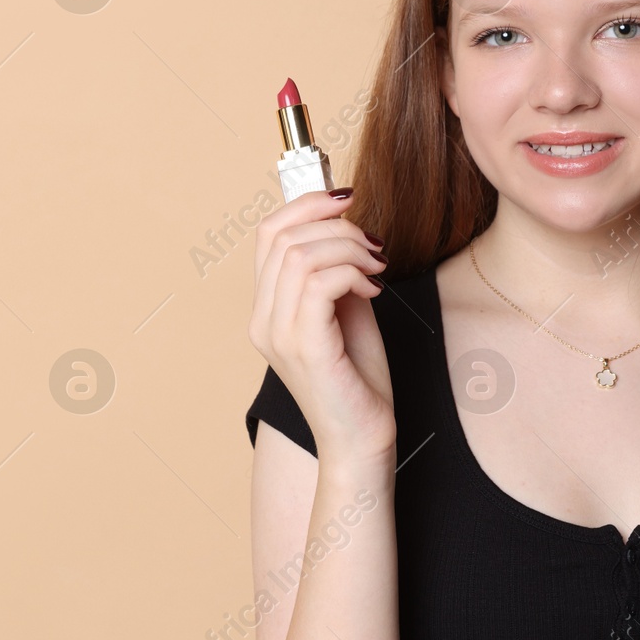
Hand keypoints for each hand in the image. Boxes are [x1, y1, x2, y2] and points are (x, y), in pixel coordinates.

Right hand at [248, 188, 395, 465]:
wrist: (363, 440)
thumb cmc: (358, 380)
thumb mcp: (347, 311)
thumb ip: (336, 271)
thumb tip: (347, 228)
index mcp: (266, 309)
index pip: (268, 233)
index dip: (306, 204)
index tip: (347, 199)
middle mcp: (263, 320)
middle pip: (283, 236)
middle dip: (336, 225)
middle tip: (374, 244)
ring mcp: (278, 334)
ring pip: (301, 255)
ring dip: (349, 248)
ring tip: (377, 267)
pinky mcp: (304, 347)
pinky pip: (318, 282)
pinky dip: (352, 273)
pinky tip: (374, 288)